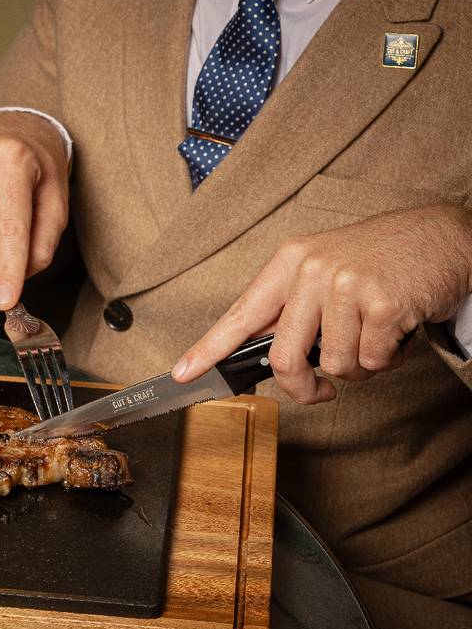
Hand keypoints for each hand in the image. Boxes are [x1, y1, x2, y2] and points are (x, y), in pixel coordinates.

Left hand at [173, 205, 471, 403]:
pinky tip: (399, 330)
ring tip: (377, 335)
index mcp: (290, 262)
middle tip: (320, 392)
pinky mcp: (383, 303)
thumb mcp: (326, 270)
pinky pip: (372, 361)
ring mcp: (347, 284)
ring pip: (335, 365)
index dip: (208, 349)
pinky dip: (390, 358)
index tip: (183, 373)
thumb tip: (265, 356)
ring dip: (360, 366)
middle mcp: (311, 270)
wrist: (446, 236)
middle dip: (302, 387)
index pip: (240, 314)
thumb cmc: (383, 260)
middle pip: (282, 357)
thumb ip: (294, 308)